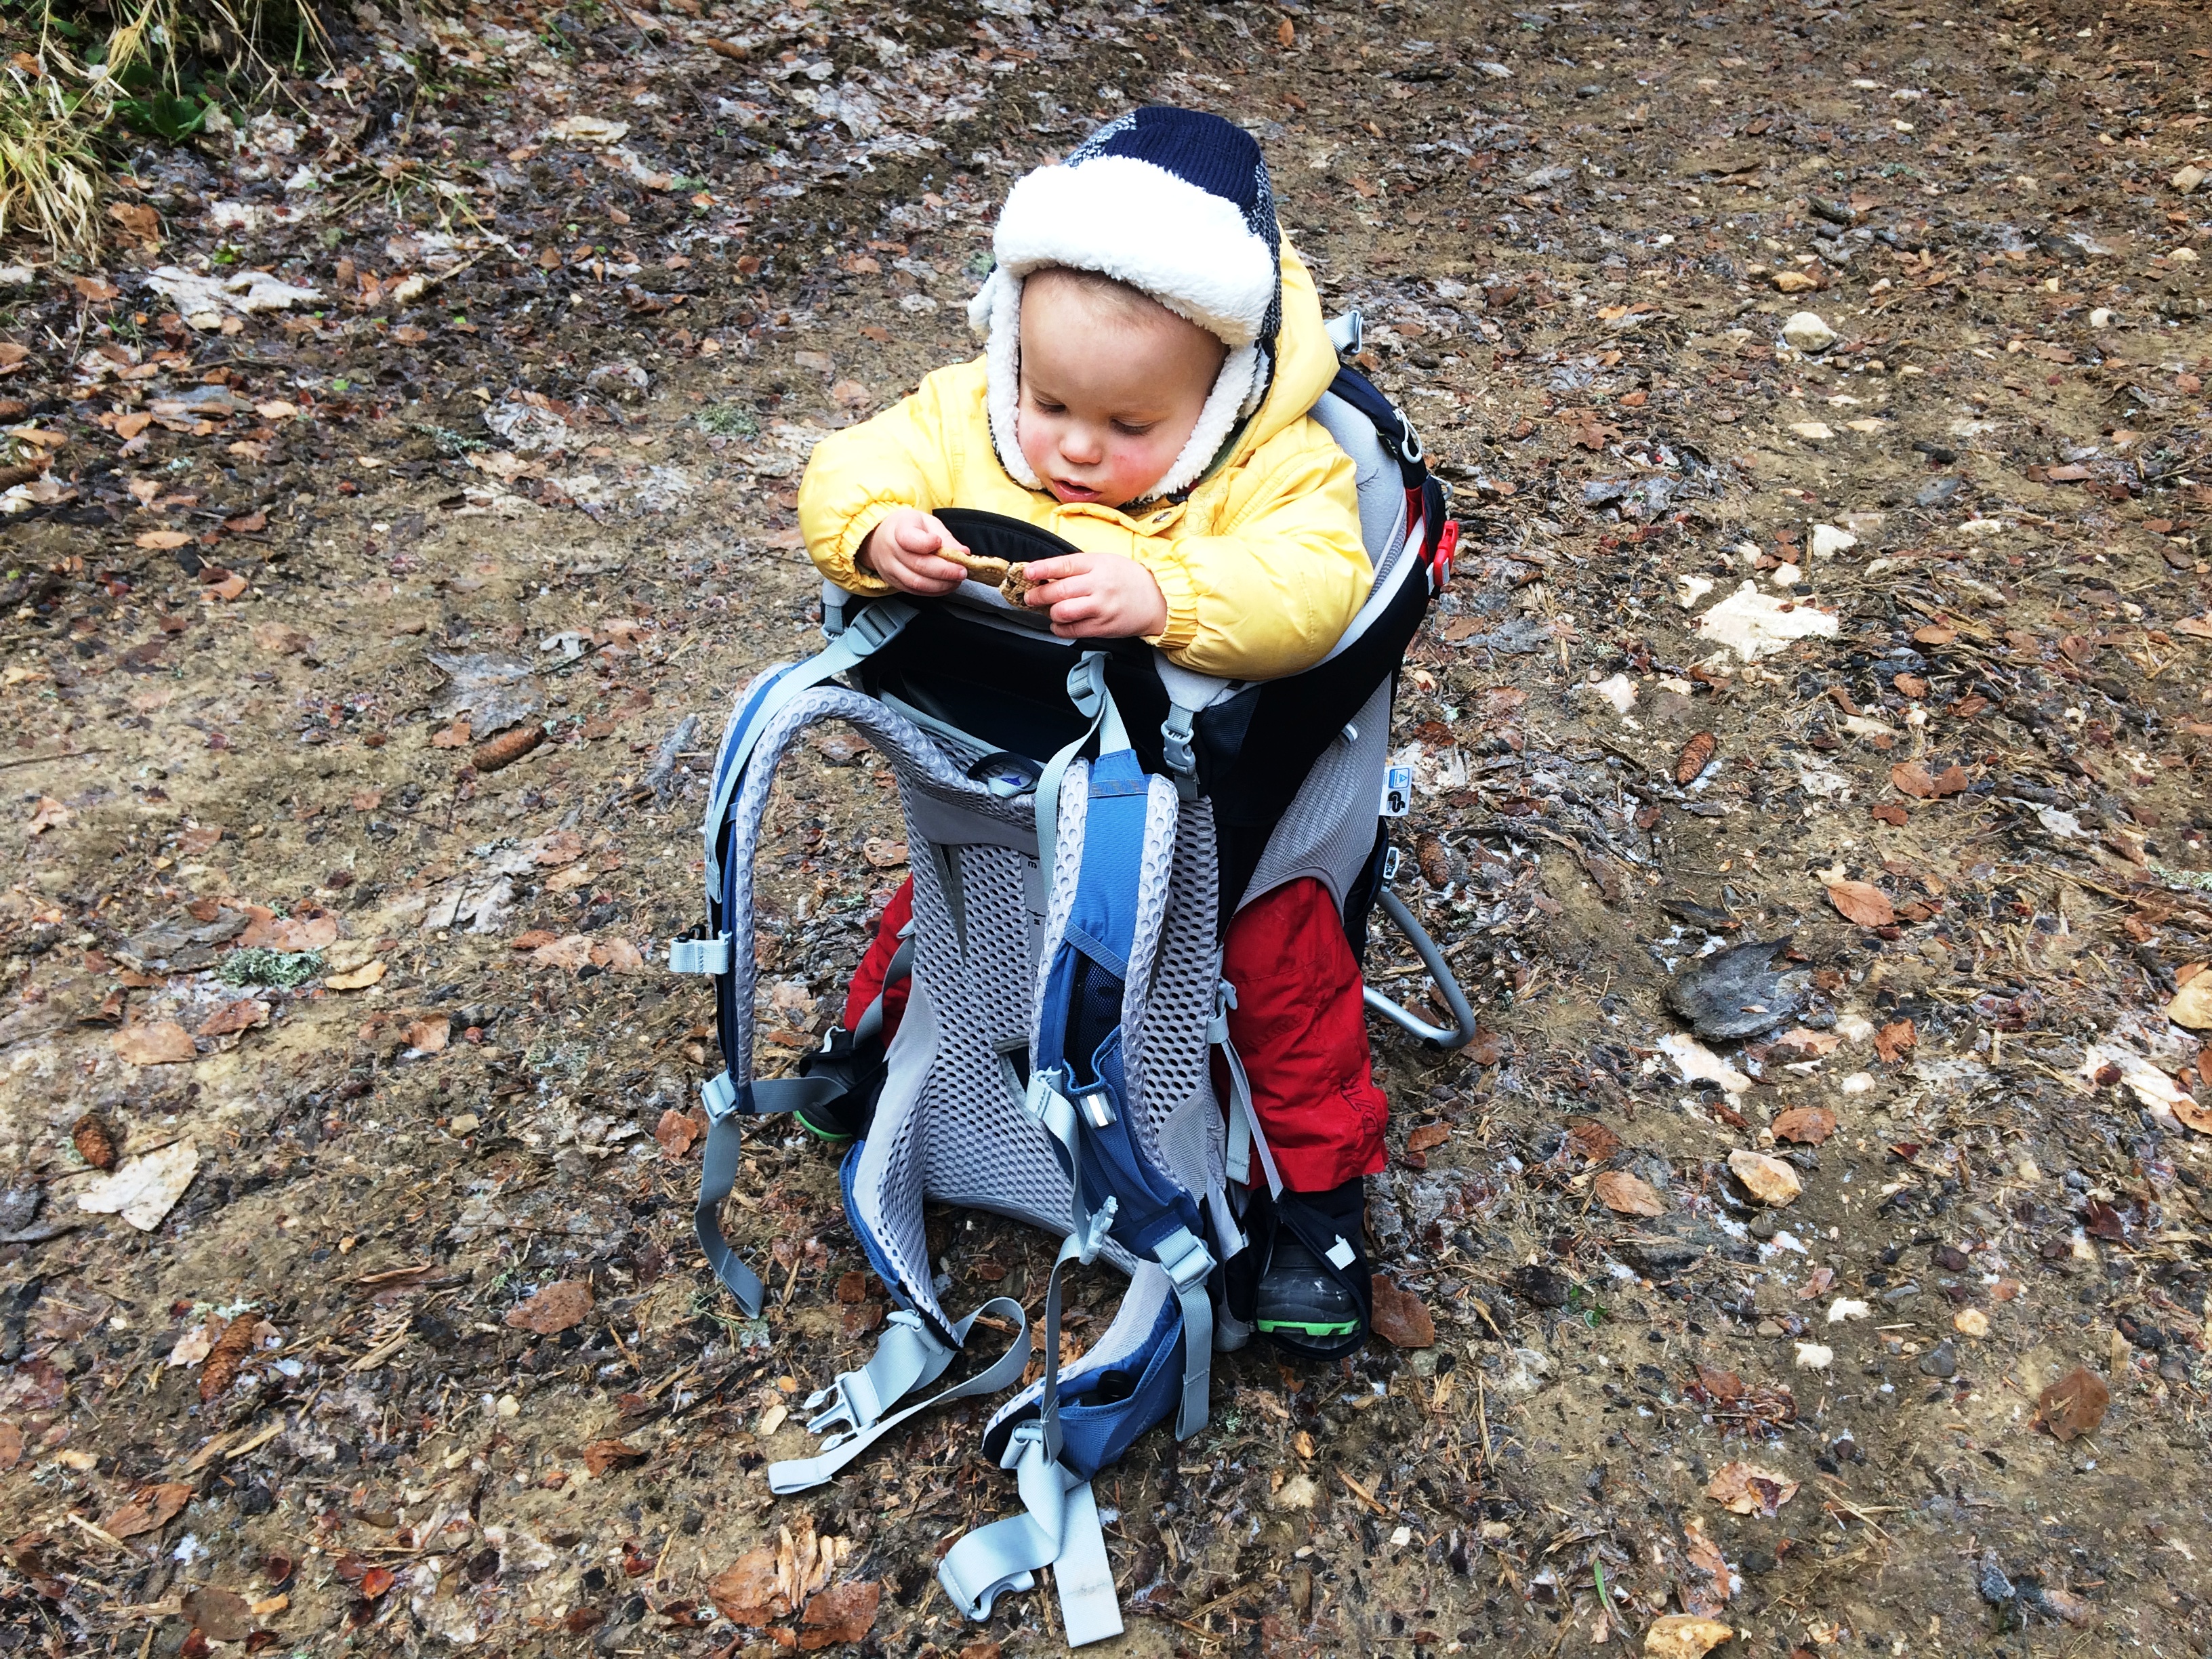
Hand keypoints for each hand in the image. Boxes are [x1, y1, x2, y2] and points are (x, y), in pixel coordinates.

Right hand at [858, 507, 968, 594]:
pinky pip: (916, 591)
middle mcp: (891, 550)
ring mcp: (891, 569)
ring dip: (941, 584)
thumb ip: (945, 537)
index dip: (926, 543)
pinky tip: (946, 585)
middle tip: (962, 571)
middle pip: (918, 564)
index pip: (909, 539)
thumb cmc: (909, 528)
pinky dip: (934, 591)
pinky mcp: (894, 583)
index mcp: (899, 529)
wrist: (882, 538)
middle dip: (944, 570)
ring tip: (957, 580)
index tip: (939, 542)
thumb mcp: (927, 523)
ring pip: (917, 583)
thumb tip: (963, 552)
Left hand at [1022, 551, 1168, 640]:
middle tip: (1031, 596)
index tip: (1028, 572)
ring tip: (1049, 610)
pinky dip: (1059, 628)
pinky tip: (1059, 624)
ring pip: (1063, 612)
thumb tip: (1047, 574)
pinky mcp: (1102, 627)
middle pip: (1059, 591)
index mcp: (1098, 565)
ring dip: (1049, 612)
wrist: (1157, 599)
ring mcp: (1101, 608)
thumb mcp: (1105, 562)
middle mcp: (1098, 585)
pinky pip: (1072, 630)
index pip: (1063, 565)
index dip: (1042, 569)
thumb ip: (1078, 568)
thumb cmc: (1128, 579)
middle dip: (1038, 595)